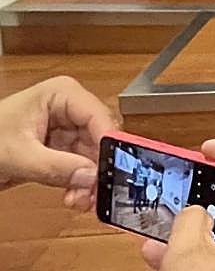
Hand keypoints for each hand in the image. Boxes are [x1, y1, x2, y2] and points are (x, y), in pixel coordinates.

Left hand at [0, 76, 118, 210]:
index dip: (110, 142)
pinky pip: (81, 166)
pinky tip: (75, 198)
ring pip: (94, 156)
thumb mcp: (18, 155)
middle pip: (100, 138)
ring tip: (81, 200)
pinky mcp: (62, 149)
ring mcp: (67, 129)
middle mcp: (70, 109)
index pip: (98, 116)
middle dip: (98, 168)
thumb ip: (56, 167)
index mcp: (62, 95)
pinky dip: (81, 184)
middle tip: (97, 192)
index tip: (116, 167)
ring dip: (90, 181)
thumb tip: (91, 175)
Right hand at [142, 139, 214, 270]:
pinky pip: (211, 248)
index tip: (208, 148)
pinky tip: (159, 248)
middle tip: (186, 179)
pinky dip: (188, 244)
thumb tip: (192, 211)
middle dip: (208, 183)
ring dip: (191, 218)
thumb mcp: (190, 252)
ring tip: (166, 213)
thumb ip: (190, 218)